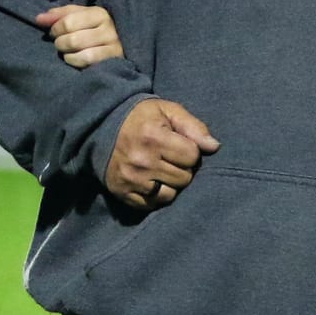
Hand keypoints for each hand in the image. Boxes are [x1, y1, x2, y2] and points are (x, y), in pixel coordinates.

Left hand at [37, 3, 123, 67]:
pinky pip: (87, 62)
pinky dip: (75, 62)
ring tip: (67, 52)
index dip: (55, 29)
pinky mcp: (114, 61)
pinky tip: (74, 60)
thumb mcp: (77, 17)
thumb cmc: (91, 29)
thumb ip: (57, 15)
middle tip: (60, 44)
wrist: (117, 46)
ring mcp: (113, 46)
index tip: (53, 32)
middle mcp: (109, 29)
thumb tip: (38, 19)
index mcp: (99, 13)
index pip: (68, 21)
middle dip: (60, 43)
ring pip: (81, 52)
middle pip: (73, 39)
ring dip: (67, 54)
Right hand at [104, 98, 218, 208]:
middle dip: (181, 168)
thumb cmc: (140, 118)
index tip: (178, 144)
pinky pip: (152, 204)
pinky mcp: (123, 192)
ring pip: (170, 194)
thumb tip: (214, 147)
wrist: (101, 127)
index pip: (192, 156)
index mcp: (153, 137)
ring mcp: (131, 179)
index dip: (190, 150)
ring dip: (170, 184)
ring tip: (160, 169)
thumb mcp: (167, 110)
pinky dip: (155, 195)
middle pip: (184, 178)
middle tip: (169, 157)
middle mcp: (142, 161)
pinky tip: (150, 180)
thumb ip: (193, 126)